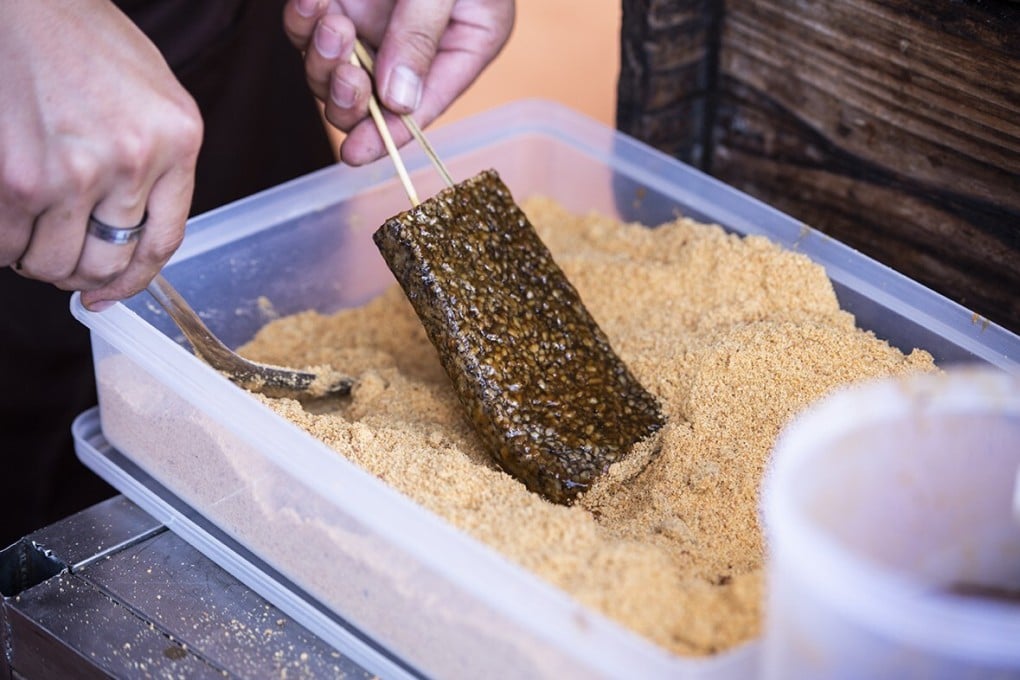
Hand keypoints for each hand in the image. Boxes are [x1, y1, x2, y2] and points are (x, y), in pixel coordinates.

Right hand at [0, 0, 202, 309]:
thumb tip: (131, 235)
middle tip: (61, 259)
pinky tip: (7, 218)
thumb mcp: (153, 99)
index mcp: (179, 141)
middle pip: (108, 261)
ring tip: (30, 230)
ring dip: (37, 259)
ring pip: (56, 261)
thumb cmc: (82, 40)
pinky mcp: (20, 177)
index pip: (164, 241)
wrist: (24, 0)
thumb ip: (158, 163)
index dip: (134, 280)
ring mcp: (77, 170)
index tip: (112, 292)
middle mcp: (135, 160)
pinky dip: (5, 244)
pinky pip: (9, 244)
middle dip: (81, 273)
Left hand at [283, 0, 514, 165]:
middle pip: (367, 101)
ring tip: (331, 17)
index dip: (388, 137)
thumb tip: (398, 103)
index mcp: (457, 49)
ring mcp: (369, 24)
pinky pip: (306, 28)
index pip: (421, 107)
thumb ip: (422, 36)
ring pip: (329, 71)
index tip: (357, 153)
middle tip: (347, 68)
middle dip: (347, 94)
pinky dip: (302, 20)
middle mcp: (409, 47)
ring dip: (322, 56)